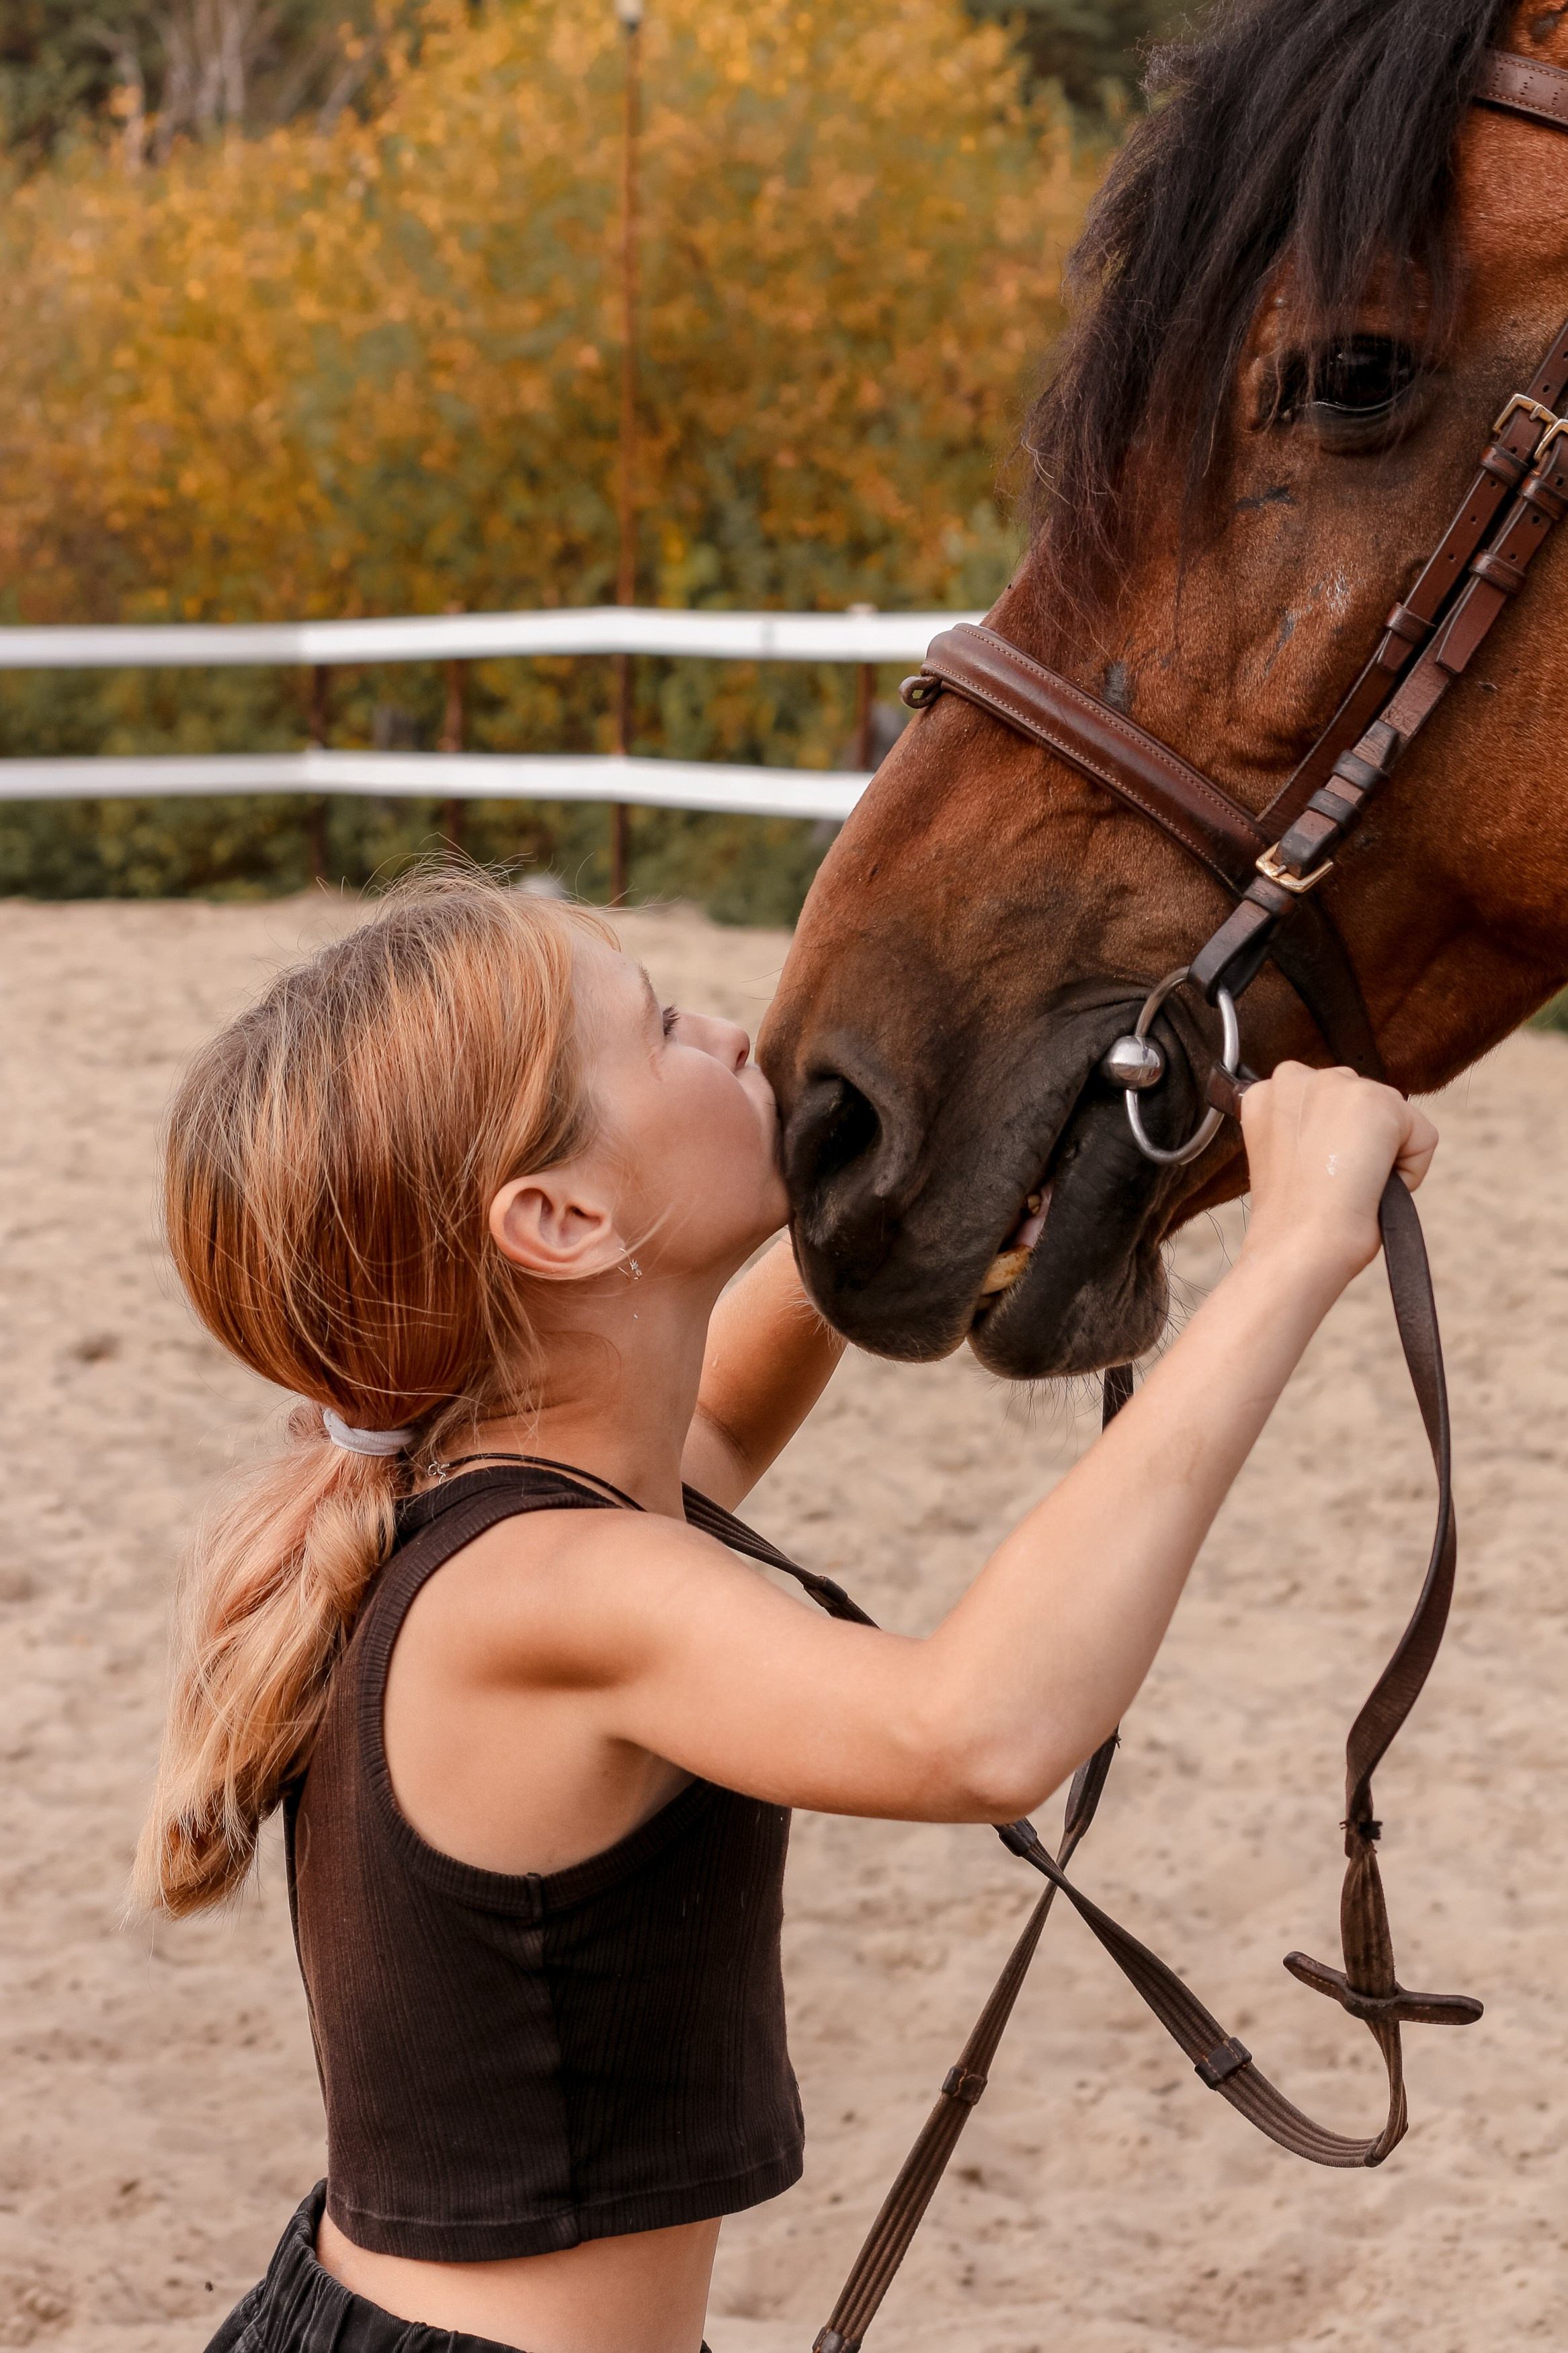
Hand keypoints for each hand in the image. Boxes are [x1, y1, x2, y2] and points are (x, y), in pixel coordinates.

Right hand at [1237, 1063, 1437, 1281]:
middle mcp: (1295, 1076)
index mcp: (1264, 1093)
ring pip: (1393, 1119)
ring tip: (1349, 1184)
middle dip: (1358, 1143)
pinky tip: (1372, 1186)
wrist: (1298, 1245)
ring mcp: (1336, 1084)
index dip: (1329, 1148)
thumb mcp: (1287, 1159)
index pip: (1327, 1106)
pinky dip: (1410, 1172)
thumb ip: (1309, 1130)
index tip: (1312, 1177)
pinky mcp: (1377, 1101)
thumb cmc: (1292, 1222)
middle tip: (1332, 1183)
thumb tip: (1354, 1134)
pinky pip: (1422, 1138)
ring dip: (1381, 1155)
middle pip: (1361, 1105)